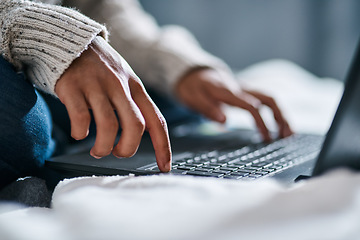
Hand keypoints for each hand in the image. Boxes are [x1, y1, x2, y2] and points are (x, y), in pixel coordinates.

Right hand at [55, 37, 170, 171]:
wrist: (73, 42)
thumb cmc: (102, 69)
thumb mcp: (125, 81)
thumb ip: (134, 104)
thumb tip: (140, 135)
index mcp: (136, 87)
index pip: (156, 121)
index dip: (163, 147)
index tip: (164, 167)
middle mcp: (120, 86)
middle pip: (135, 126)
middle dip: (128, 148)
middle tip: (118, 153)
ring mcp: (97, 86)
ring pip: (108, 126)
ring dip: (103, 147)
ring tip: (98, 150)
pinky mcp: (73, 87)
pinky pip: (80, 117)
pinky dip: (80, 133)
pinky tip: (79, 133)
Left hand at [175, 68, 292, 140]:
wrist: (194, 73)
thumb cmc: (192, 87)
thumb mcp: (193, 98)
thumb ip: (208, 109)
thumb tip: (225, 121)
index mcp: (228, 92)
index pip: (250, 105)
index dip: (261, 122)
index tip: (266, 138)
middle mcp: (240, 88)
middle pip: (268, 98)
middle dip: (280, 117)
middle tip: (287, 136)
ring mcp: (245, 89)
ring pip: (269, 99)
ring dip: (281, 115)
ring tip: (288, 134)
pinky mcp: (245, 92)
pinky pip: (264, 100)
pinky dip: (275, 112)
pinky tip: (279, 126)